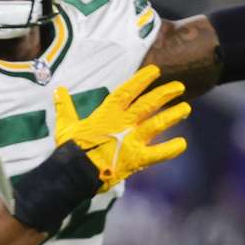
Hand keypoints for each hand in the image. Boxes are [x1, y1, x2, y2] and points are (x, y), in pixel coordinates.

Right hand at [53, 64, 189, 191]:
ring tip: (186, 108)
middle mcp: (123, 124)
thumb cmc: (70, 149)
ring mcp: (131, 141)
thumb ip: (65, 106)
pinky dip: (170, 149)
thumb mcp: (65, 125)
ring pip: (156, 124)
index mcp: (107, 113)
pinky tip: (182, 144)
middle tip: (179, 86)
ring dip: (172, 115)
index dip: (142, 79)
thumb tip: (58, 90)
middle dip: (164, 93)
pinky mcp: (136, 159)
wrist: (73, 173)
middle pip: (148, 104)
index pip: (128, 91)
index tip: (155, 71)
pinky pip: (157, 153)